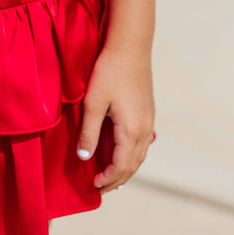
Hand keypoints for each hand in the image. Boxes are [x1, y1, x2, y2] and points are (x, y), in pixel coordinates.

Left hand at [77, 45, 154, 192]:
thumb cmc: (109, 71)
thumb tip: (84, 157)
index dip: (108, 179)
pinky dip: (132, 153)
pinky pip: (143, 141)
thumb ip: (88, 132)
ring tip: (112, 175)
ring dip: (126, 167)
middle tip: (102, 188)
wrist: (130, 46)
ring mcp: (149, 120)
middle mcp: (145, 129)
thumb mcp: (93, 103)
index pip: (121, 166)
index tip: (94, 186)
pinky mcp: (148, 110)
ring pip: (140, 154)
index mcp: (131, 130)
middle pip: (133, 164)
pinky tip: (124, 151)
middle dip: (117, 179)